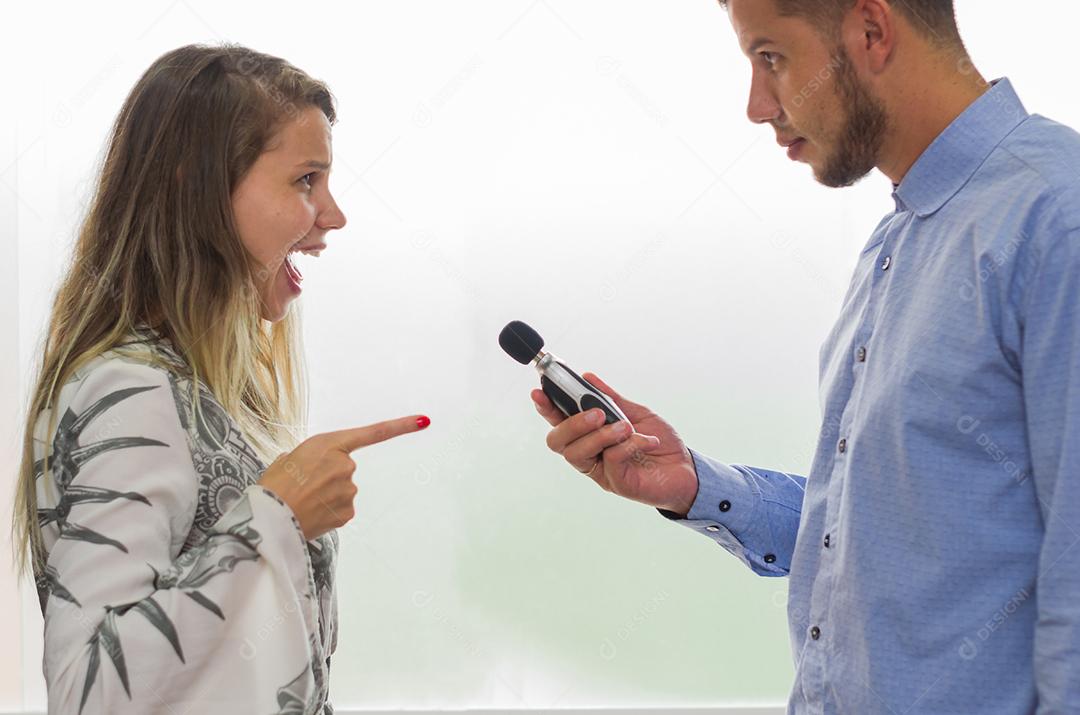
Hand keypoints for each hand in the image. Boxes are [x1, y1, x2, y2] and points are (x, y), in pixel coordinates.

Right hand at [258, 415, 429, 539]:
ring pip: (342, 491)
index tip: (425, 420)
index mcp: (328, 444)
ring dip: (326, 497)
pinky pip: (340, 510)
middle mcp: (345, 464)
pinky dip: (327, 513)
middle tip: (301, 486)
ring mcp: (349, 489)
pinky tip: (310, 514)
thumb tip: (313, 469)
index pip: (373, 433)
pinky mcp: (348, 512)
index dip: (401, 426)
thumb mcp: (287, 459)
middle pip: (344, 469)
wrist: (267, 518)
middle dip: (327, 478)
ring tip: (301, 502)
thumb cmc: (272, 486)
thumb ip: (309, 457)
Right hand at [532, 373, 697, 515]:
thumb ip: (611, 398)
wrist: (687, 469)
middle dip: (571, 423)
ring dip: (599, 435)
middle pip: (558, 441)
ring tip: (624, 427)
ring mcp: (601, 471)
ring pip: (577, 453)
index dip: (545, 408)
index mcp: (588, 436)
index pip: (558, 422)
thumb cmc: (659, 442)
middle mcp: (589, 455)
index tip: (539, 392)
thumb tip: (588, 377)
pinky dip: (626, 445)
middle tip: (596, 412)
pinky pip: (610, 460)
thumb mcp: (635, 413)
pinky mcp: (617, 483)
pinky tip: (644, 440)